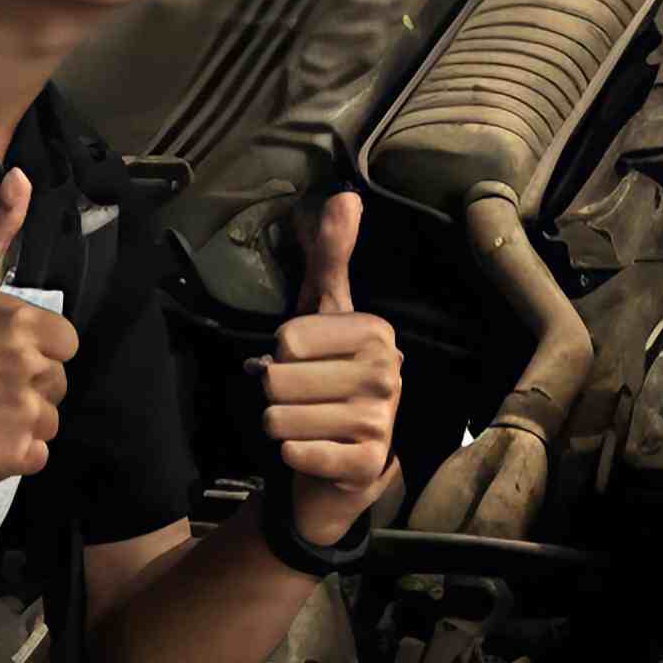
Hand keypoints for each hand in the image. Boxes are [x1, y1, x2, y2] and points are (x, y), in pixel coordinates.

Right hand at [0, 171, 77, 489]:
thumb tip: (21, 178)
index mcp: (22, 322)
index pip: (65, 343)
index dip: (36, 348)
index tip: (0, 352)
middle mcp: (29, 367)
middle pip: (57, 381)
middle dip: (28, 382)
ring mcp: (22, 415)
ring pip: (48, 419)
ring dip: (22, 418)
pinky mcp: (12, 455)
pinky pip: (37, 453)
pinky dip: (14, 450)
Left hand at [262, 192, 400, 546]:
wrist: (343, 468)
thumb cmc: (327, 380)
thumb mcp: (325, 313)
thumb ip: (331, 256)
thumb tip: (345, 194)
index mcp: (376, 332)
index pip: (286, 339)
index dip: (280, 357)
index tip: (307, 366)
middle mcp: (387, 373)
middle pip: (279, 378)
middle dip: (276, 394)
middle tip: (304, 400)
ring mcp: (381, 421)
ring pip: (280, 418)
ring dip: (281, 426)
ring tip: (308, 426)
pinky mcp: (365, 465)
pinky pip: (296, 452)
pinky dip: (292, 456)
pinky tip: (315, 452)